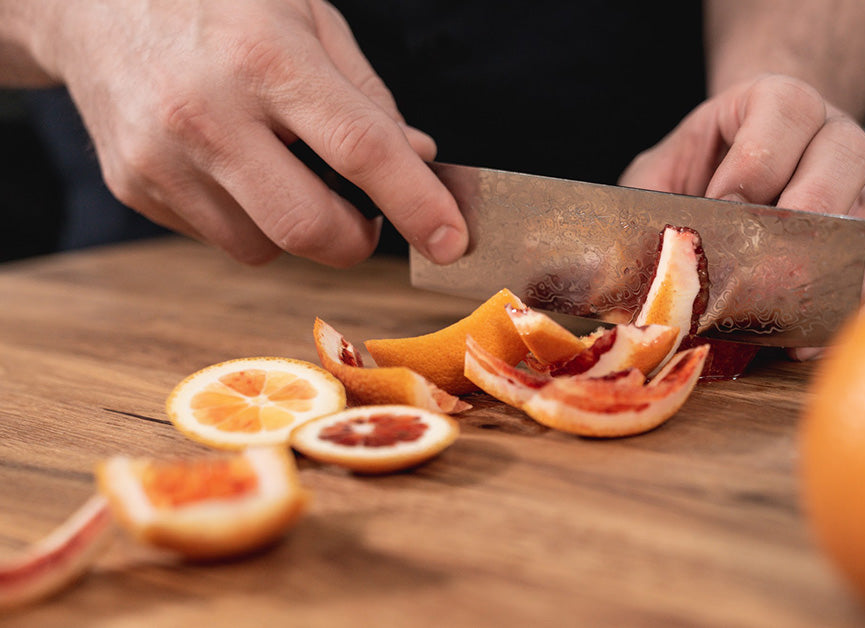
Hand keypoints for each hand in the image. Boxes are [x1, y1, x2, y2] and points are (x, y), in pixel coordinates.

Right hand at [34, 0, 466, 266]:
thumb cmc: (218, 2)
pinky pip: (220, 238)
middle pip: (309, 227)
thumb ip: (367, 96)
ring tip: (285, 168)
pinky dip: (248, 219)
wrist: (89, 0)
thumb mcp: (306, 18)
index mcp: (265, 57)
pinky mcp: (133, 186)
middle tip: (369, 218)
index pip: (361, 149)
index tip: (453, 242)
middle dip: (358, 241)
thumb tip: (421, 162)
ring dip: (298, 229)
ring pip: (265, 248)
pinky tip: (235, 167)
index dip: (417, 204)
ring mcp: (161, 157)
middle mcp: (207, 112)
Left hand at [618, 74, 864, 355]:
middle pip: (850, 153)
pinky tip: (809, 336)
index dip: (757, 158)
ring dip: (844, 267)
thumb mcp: (659, 177)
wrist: (734, 181)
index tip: (722, 203)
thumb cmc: (696, 178)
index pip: (788, 107)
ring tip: (794, 306)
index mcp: (777, 104)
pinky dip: (854, 311)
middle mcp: (833, 139)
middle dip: (806, 211)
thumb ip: (647, 204)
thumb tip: (624, 263)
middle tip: (766, 261)